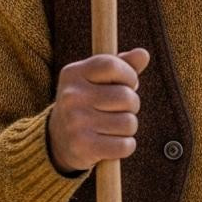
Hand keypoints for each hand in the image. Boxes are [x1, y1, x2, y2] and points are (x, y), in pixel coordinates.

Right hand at [47, 48, 149, 172]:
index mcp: (73, 73)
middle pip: (126, 97)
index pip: (112, 65)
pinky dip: (126, 146)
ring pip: (129, 123)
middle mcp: (71, 96)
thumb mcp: (98, 79)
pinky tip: (112, 142)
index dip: (129, 75)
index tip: (128, 84)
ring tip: (113, 126)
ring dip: (128, 127)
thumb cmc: (87, 102)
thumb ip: (122, 65)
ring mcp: (75, 122)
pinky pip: (124, 146)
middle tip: (119, 110)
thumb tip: (143, 54)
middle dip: (132, 105)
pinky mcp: (82, 147)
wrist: (58, 139)